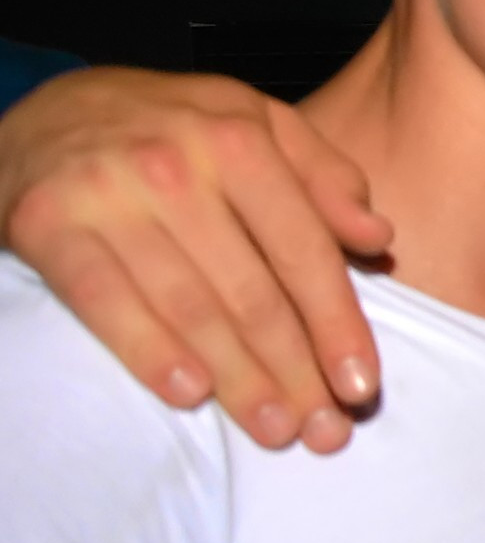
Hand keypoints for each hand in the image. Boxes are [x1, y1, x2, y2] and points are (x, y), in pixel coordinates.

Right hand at [0, 69, 390, 451]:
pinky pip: (104, 299)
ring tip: (274, 430)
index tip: (361, 385)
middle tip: (325, 431)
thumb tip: (378, 237)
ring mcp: (109, 196)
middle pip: (251, 292)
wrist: (48, 111)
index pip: (304, 251)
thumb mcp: (256, 123)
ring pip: (188, 306)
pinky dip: (148, 349)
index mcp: (239, 141)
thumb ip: (325, 177)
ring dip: (238, 379)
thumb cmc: (174, 128)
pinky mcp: (48, 224)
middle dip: (295, 370)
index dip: (337, 325)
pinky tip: (189, 393)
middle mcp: (176, 167)